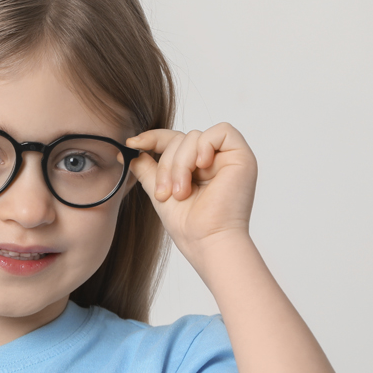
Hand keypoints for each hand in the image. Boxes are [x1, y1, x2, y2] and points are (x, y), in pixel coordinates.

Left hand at [127, 123, 257, 266]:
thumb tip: (129, 151)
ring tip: (182, 192)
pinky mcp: (242, 156)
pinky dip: (205, 146)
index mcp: (196, 167)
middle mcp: (213, 160)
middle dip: (167, 164)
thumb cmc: (188, 225)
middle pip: (181, 138)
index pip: (173, 140)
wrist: (207, 241)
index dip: (152, 138)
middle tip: (166, 193)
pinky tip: (202, 166)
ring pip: (195, 136)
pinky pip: (223, 131)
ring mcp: (228, 158)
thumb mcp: (160, 191)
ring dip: (181, 164)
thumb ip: (148, 169)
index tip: (132, 144)